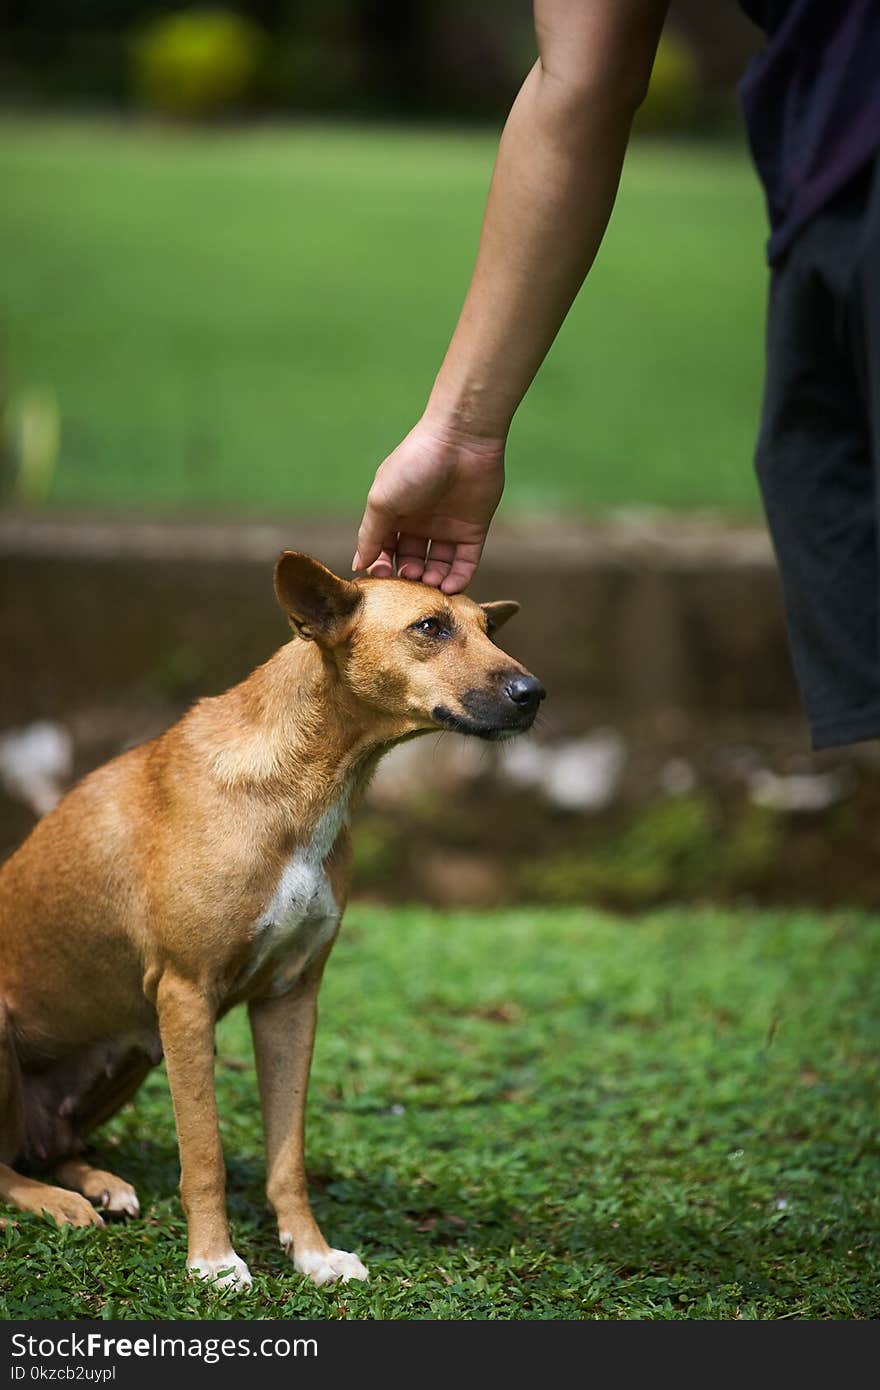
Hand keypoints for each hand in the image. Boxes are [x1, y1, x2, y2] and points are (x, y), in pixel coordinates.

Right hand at [353, 419, 504, 592]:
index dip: (381, 567)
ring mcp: (447, 528)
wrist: (460, 441)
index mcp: (394, 514)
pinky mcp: (473, 530)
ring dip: (432, 581)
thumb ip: (370, 535)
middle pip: (411, 562)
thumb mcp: (382, 501)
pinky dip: (458, 579)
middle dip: (408, 576)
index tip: (380, 578)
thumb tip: (357, 565)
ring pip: (438, 566)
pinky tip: (449, 587)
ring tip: (430, 583)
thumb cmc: (414, 465)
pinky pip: (465, 563)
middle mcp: (419, 523)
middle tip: (409, 581)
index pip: (384, 550)